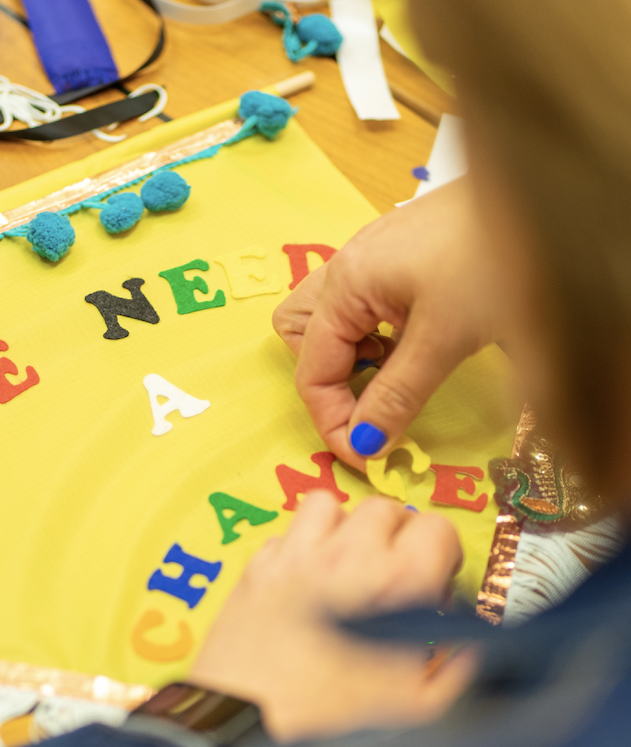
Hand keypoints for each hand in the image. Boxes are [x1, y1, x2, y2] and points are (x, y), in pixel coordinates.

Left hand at [189, 491, 477, 742]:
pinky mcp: (260, 563)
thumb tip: (473, 638)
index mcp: (399, 583)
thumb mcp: (421, 704)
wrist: (251, 721)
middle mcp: (350, 555)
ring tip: (343, 563)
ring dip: (343, 527)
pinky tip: (303, 577)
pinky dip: (299, 545)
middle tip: (388, 575)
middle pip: (386, 509)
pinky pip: (288, 531)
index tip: (431, 580)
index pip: (437, 528)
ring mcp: (299, 554)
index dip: (440, 553)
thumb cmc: (337, 718)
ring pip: (331, 505)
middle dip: (395, 537)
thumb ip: (458, 663)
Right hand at [272, 180, 497, 470]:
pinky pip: (360, 303)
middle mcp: (345, 266)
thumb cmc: (494, 258)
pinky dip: (373, 331)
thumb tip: (365, 445)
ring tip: (394, 361)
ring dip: (349, 352)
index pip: (312, 371)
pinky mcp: (395, 254)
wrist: (542, 192)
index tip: (366, 456)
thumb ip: (397, 395)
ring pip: (328, 318)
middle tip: (373, 392)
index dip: (332, 422)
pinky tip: (414, 333)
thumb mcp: (444, 339)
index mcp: (344, 284)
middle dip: (327, 376)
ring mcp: (369, 256)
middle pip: (301, 336)